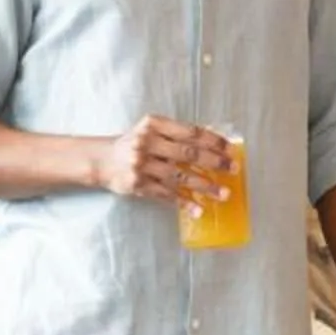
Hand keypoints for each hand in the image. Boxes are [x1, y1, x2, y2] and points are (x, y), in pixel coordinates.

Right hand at [93, 116, 231, 202]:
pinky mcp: (139, 185)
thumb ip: (178, 133)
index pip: (190, 132)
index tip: (230, 149)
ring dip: (205, 186)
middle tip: (233, 169)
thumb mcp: (152, 130)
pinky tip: (199, 209)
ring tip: (224, 194)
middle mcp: (147, 143)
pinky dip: (184, 203)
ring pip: (180, 177)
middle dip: (214, 162)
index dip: (213, 140)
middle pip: (188, 153)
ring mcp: (142, 165)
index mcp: (154, 125)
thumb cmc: (133, 143)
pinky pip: (167, 195)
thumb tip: (214, 137)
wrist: (101, 160)